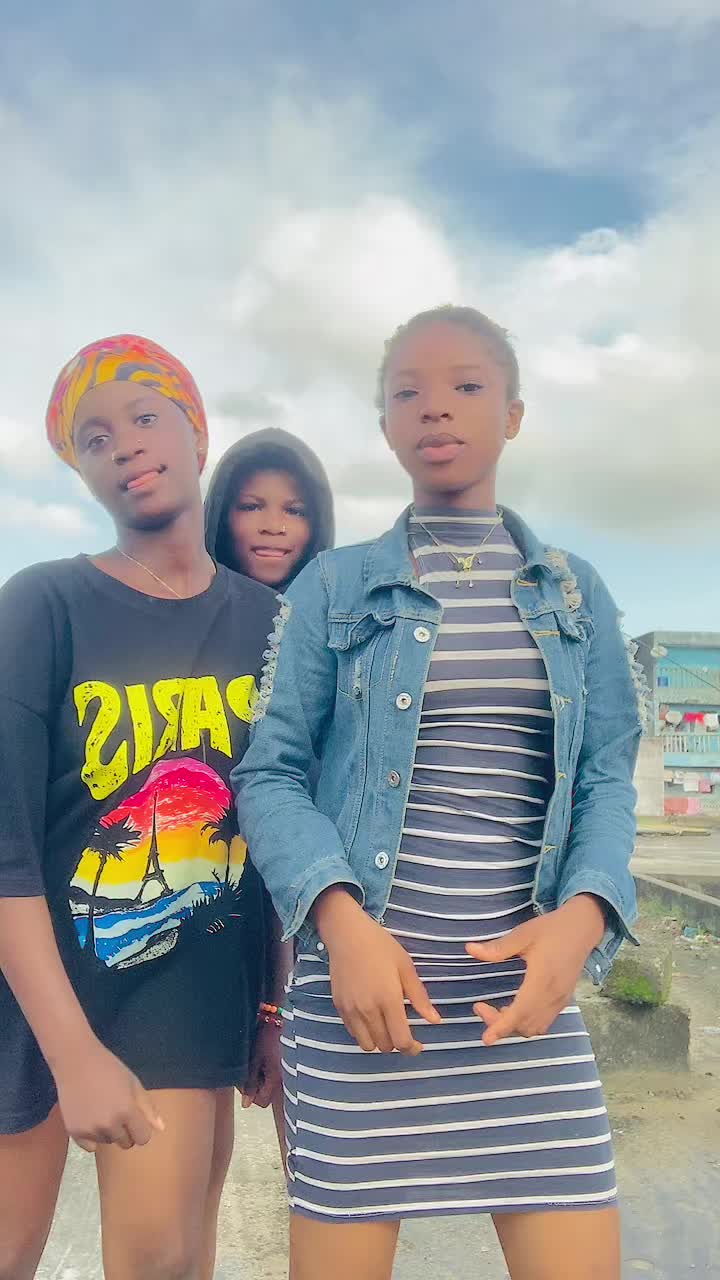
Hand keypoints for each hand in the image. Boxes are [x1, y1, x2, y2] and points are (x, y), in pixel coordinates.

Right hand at [54, 1037, 164, 1152]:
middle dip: (125, 1131)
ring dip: (108, 1132)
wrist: (76, 1061)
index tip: (135, 1119)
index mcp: (128, 1111)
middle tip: (116, 1111)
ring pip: (108, 1142)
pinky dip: (92, 1137)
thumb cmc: (109, 1069)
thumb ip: (148, 1108)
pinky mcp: (75, 1132)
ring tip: (101, 1110)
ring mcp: (91, 1130)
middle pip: (126, 1143)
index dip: (141, 1129)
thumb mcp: (133, 1083)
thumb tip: (162, 1129)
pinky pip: (90, 1146)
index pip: (143, 1138)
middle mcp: (110, 1124)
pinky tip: (89, 1118)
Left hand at [241, 1021, 281, 1109]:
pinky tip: (263, 1057)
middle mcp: (283, 1079)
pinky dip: (267, 1070)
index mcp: (275, 1080)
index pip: (262, 1102)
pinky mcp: (286, 1063)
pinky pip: (274, 1075)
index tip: (243, 1080)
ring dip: (261, 1077)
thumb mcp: (254, 1060)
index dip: (249, 1094)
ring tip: (256, 1060)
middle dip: (255, 1086)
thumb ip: (250, 1083)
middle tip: (248, 1069)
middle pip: (267, 1094)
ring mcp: (286, 1072)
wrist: (279, 1018)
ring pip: (270, 1085)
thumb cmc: (266, 1037)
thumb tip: (245, 1105)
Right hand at [315, 888, 441, 1053]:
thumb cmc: (381, 946)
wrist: (347, 934)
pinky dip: (364, 1032)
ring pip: (367, 1045)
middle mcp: (368, 1010)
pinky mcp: (339, 1007)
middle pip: (385, 1046)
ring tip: (385, 1024)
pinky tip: (370, 1016)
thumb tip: (435, 1021)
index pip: (400, 1041)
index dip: (412, 1049)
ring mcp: (351, 1010)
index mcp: (388, 1000)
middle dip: (397, 1043)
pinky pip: (353, 1032)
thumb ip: (419, 997)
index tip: (418, 1045)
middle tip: (403, 1029)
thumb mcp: (406, 967)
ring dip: (379, 1040)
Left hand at [466, 895, 605, 1046]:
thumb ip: (497, 947)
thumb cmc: (552, 929)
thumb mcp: (523, 934)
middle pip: (525, 1025)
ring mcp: (560, 1000)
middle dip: (501, 1025)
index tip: (486, 1039)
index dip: (501, 1027)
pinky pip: (545, 1022)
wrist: (582, 928)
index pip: (520, 1012)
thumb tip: (469, 949)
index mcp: (542, 980)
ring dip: (514, 1027)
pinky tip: (514, 1010)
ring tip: (496, 1010)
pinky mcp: (564, 1000)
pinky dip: (527, 1024)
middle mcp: (553, 996)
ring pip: (536, 1028)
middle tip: (480, 1007)